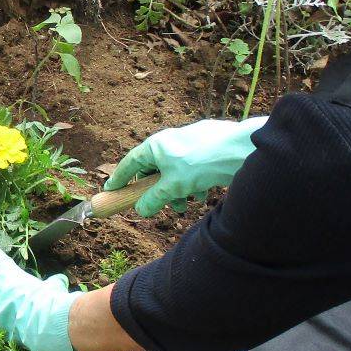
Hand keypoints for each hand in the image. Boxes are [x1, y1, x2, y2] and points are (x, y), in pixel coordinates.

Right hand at [105, 116, 267, 216]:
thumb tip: (141, 209)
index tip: (112, 189)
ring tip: (189, 202)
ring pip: (175, 171)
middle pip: (155, 170)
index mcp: (156, 145)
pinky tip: (204, 193)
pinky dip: (193, 183)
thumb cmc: (201, 163)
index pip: (130, 163)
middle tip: (164, 206)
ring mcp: (189, 142)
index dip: (120, 178)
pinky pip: (192, 168)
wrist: (239, 150)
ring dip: (178, 190)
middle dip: (159, 191)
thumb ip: (153, 199)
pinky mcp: (206, 147)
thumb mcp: (172, 187)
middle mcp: (170, 141)